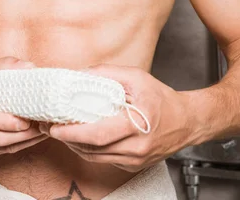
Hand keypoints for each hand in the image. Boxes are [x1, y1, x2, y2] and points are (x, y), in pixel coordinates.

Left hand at [41, 64, 195, 171]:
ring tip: (62, 132)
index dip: (72, 133)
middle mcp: (137, 146)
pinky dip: (89, 150)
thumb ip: (107, 73)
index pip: (97, 134)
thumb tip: (79, 74)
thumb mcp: (137, 77)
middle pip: (92, 149)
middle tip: (51, 128)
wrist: (187, 121)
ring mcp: (135, 159)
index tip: (54, 127)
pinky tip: (82, 139)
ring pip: (96, 158)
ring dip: (75, 147)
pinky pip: (104, 160)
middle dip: (67, 140)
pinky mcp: (134, 165)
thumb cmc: (162, 98)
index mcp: (138, 124)